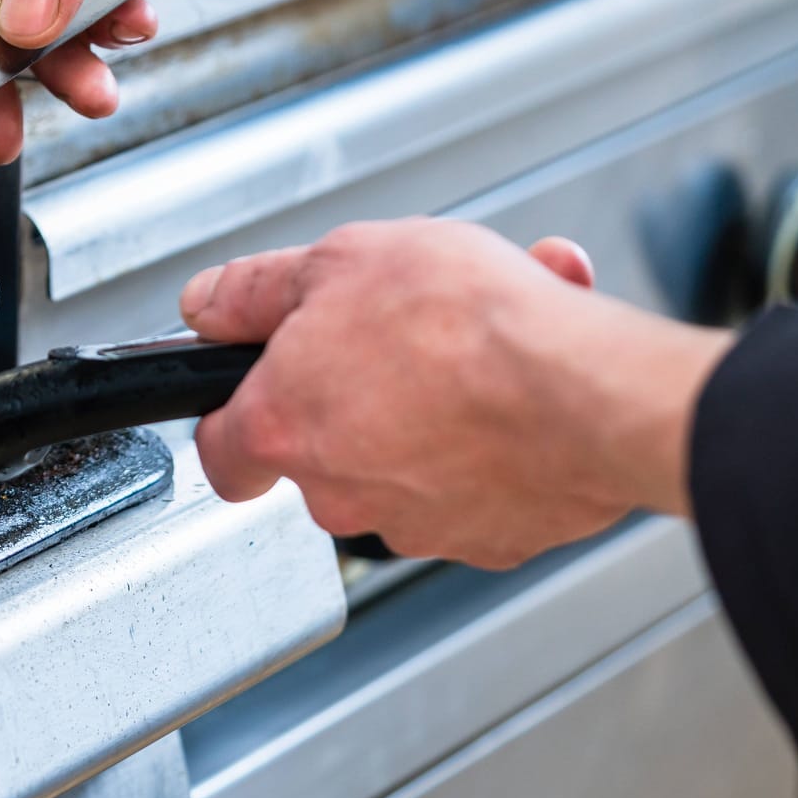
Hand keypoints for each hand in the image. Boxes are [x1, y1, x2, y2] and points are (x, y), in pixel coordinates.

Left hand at [180, 220, 735, 568]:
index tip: (256, 390)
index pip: (221, 452)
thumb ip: (257, 289)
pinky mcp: (493, 538)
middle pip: (323, 447)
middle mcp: (341, 491)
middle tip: (403, 330)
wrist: (588, 390)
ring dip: (436, 398)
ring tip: (483, 336)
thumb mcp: (340, 260)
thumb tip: (209, 302)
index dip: (234, 414)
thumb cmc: (469, 327)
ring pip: (410, 456)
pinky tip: (525, 376)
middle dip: (362, 387)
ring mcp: (418, 523)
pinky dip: (498, 431)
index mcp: (283, 428)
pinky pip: (481, 480)